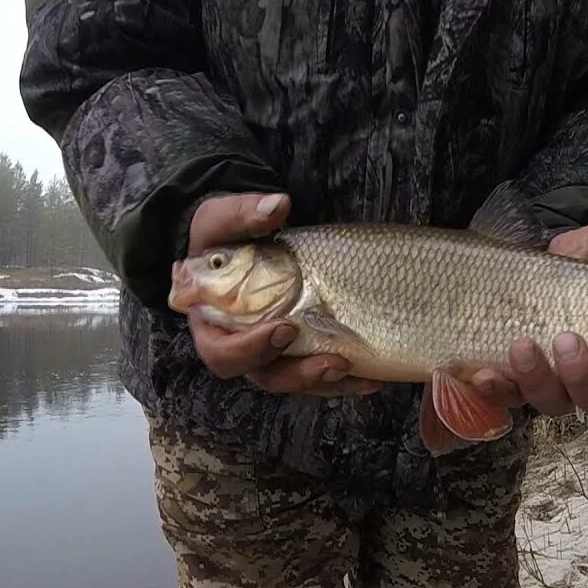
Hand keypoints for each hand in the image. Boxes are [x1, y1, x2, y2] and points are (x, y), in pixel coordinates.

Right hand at [182, 192, 381, 396]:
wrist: (243, 241)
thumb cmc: (224, 235)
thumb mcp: (222, 218)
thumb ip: (242, 214)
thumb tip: (277, 206)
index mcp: (213, 324)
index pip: (223, 353)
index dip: (251, 350)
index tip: (286, 327)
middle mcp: (241, 347)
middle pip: (265, 376)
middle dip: (300, 374)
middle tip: (333, 361)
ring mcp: (272, 354)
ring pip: (296, 380)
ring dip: (327, 381)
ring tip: (357, 369)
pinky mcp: (299, 350)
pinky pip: (320, 372)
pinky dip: (347, 378)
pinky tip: (374, 376)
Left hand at [472, 223, 587, 417]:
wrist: (527, 269)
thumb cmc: (577, 267)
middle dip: (585, 376)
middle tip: (567, 341)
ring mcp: (556, 386)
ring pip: (555, 403)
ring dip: (538, 380)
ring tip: (521, 345)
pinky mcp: (518, 386)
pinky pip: (508, 402)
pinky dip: (497, 391)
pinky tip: (483, 374)